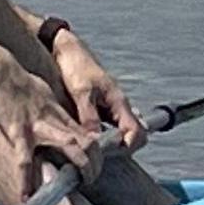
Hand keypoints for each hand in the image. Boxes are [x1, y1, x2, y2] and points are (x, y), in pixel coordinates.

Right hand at [0, 49, 96, 182]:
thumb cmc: (19, 83)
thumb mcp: (44, 96)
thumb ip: (53, 112)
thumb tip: (57, 124)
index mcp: (61, 115)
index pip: (89, 136)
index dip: (98, 155)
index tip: (95, 169)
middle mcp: (56, 121)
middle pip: (88, 143)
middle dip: (93, 166)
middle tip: (90, 183)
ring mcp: (39, 126)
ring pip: (70, 147)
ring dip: (77, 169)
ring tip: (73, 190)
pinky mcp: (18, 130)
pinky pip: (24, 160)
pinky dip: (26, 181)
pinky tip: (25, 198)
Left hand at [48, 31, 148, 152]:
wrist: (66, 50)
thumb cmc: (76, 65)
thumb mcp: (81, 92)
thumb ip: (89, 117)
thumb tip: (95, 141)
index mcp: (119, 102)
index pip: (137, 132)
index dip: (127, 146)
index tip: (109, 152)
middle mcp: (119, 107)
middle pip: (133, 136)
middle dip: (120, 148)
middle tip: (98, 154)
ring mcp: (110, 108)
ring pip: (120, 133)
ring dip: (110, 143)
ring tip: (90, 149)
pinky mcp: (99, 108)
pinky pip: (108, 128)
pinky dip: (101, 136)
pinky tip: (86, 139)